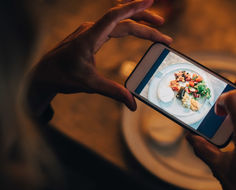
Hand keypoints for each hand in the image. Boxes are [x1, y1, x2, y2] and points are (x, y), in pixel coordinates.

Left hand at [28, 0, 171, 116]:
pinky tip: (136, 29)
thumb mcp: (90, 85)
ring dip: (139, 23)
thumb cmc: (63, 76)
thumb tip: (133, 104)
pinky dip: (128, 26)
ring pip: (119, 22)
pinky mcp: (91, 36)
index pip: (115, 17)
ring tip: (156, 28)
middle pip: (123, 20)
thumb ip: (113, 92)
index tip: (150, 0)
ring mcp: (91, 31)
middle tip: (163, 29)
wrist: (44, 74)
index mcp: (90, 37)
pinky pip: (113, 26)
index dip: (133, 8)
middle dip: (146, 22)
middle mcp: (91, 30)